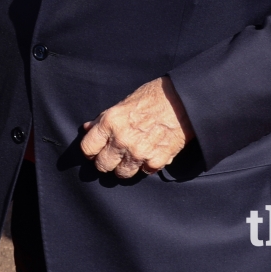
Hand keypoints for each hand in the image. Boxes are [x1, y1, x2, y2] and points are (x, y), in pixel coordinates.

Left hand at [79, 76, 193, 178]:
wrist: (183, 101)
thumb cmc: (153, 97)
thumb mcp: (122, 104)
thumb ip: (104, 119)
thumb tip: (88, 128)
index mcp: (110, 122)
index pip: (87, 148)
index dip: (90, 150)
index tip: (94, 151)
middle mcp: (122, 140)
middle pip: (102, 165)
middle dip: (105, 161)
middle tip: (112, 156)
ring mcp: (139, 152)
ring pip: (122, 173)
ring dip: (124, 167)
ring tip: (129, 157)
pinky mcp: (157, 161)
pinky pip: (144, 172)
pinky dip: (145, 166)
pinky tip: (148, 154)